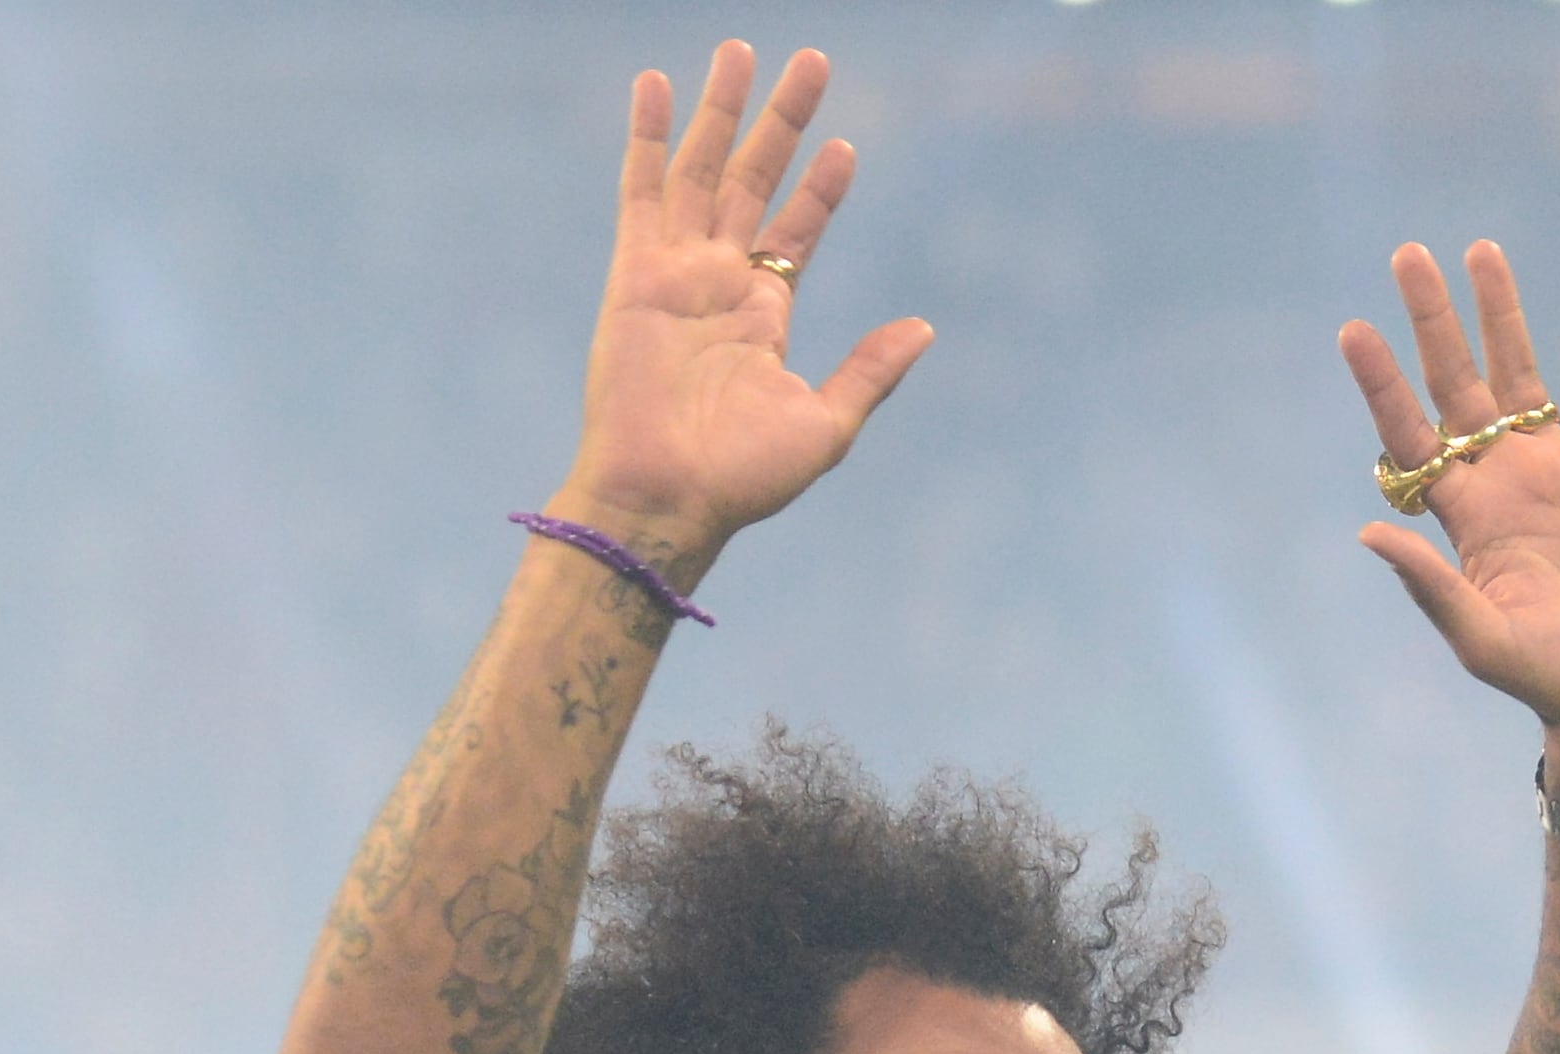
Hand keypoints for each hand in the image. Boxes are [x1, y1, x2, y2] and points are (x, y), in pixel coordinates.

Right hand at [562, 44, 932, 560]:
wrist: (668, 498)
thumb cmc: (742, 479)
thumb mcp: (827, 425)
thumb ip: (870, 371)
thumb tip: (923, 329)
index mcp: (763, 316)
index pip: (796, 232)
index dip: (820, 190)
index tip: (846, 147)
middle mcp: (719, 285)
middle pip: (755, 182)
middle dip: (782, 122)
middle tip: (811, 62)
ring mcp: (677, 273)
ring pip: (704, 171)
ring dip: (723, 111)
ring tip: (741, 49)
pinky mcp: (636, 273)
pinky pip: (642, 191)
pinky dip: (650, 137)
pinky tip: (658, 85)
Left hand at [1341, 242, 1559, 779]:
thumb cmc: (1556, 683)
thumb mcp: (1485, 641)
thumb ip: (1431, 588)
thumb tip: (1365, 536)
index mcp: (1466, 515)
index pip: (1410, 434)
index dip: (1381, 382)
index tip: (1352, 328)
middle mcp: (1505, 481)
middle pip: (1459, 383)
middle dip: (1433, 320)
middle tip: (1407, 253)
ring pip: (1523, 374)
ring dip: (1501, 315)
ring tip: (1481, 251)